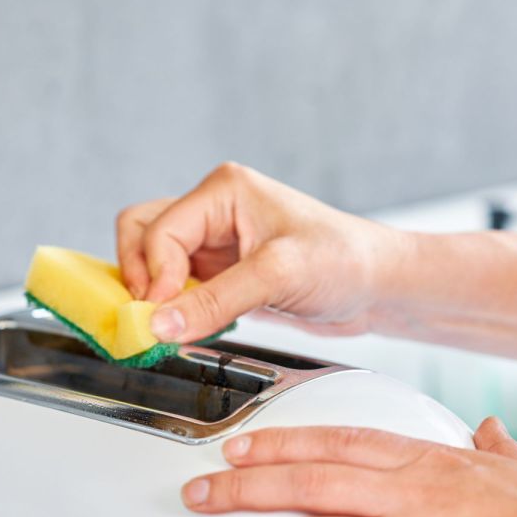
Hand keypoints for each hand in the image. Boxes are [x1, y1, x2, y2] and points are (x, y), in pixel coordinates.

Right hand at [115, 162, 407, 342]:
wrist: (378, 285)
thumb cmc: (344, 260)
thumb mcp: (277, 277)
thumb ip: (214, 301)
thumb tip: (160, 324)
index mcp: (223, 190)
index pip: (158, 230)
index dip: (153, 276)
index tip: (159, 316)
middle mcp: (213, 211)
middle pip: (140, 233)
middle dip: (138, 276)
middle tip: (152, 316)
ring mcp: (215, 242)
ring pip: (153, 261)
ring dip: (154, 292)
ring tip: (172, 321)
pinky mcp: (223, 272)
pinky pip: (178, 286)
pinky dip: (174, 307)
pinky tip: (192, 326)